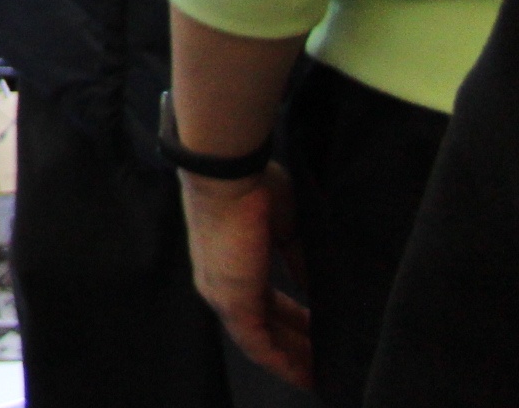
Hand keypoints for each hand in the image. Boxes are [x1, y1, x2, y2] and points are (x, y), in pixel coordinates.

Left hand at [181, 168, 313, 389]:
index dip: (293, 323)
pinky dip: (284, 361)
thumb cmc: (254, 187)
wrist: (228, 171)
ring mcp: (222, 294)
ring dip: (294, 360)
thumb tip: (320, 291)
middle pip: (264, 329)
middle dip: (296, 348)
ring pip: (261, 341)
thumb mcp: (286, 230)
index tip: (320, 336)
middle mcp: (222, 285)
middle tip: (326, 366)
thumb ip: (299, 263)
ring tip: (322, 376)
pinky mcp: (231, 301)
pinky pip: (259, 344)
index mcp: (233, 265)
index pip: (266, 304)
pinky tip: (308, 374)